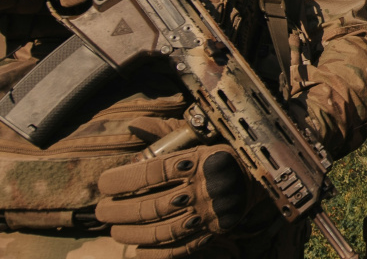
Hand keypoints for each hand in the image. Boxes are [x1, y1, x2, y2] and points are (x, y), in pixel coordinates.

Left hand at [96, 144, 247, 258]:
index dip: (123, 180)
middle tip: (102, 211)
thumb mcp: (199, 136)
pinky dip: (155, 253)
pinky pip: (180, 248)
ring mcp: (210, 213)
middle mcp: (204, 188)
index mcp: (200, 160)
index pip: (153, 172)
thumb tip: (133, 124)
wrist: (260, 175)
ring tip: (114, 230)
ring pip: (162, 231)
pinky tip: (138, 250)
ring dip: (132, 234)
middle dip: (118, 211)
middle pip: (152, 206)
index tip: (104, 183)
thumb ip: (165, 132)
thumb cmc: (222, 152)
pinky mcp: (214, 231)